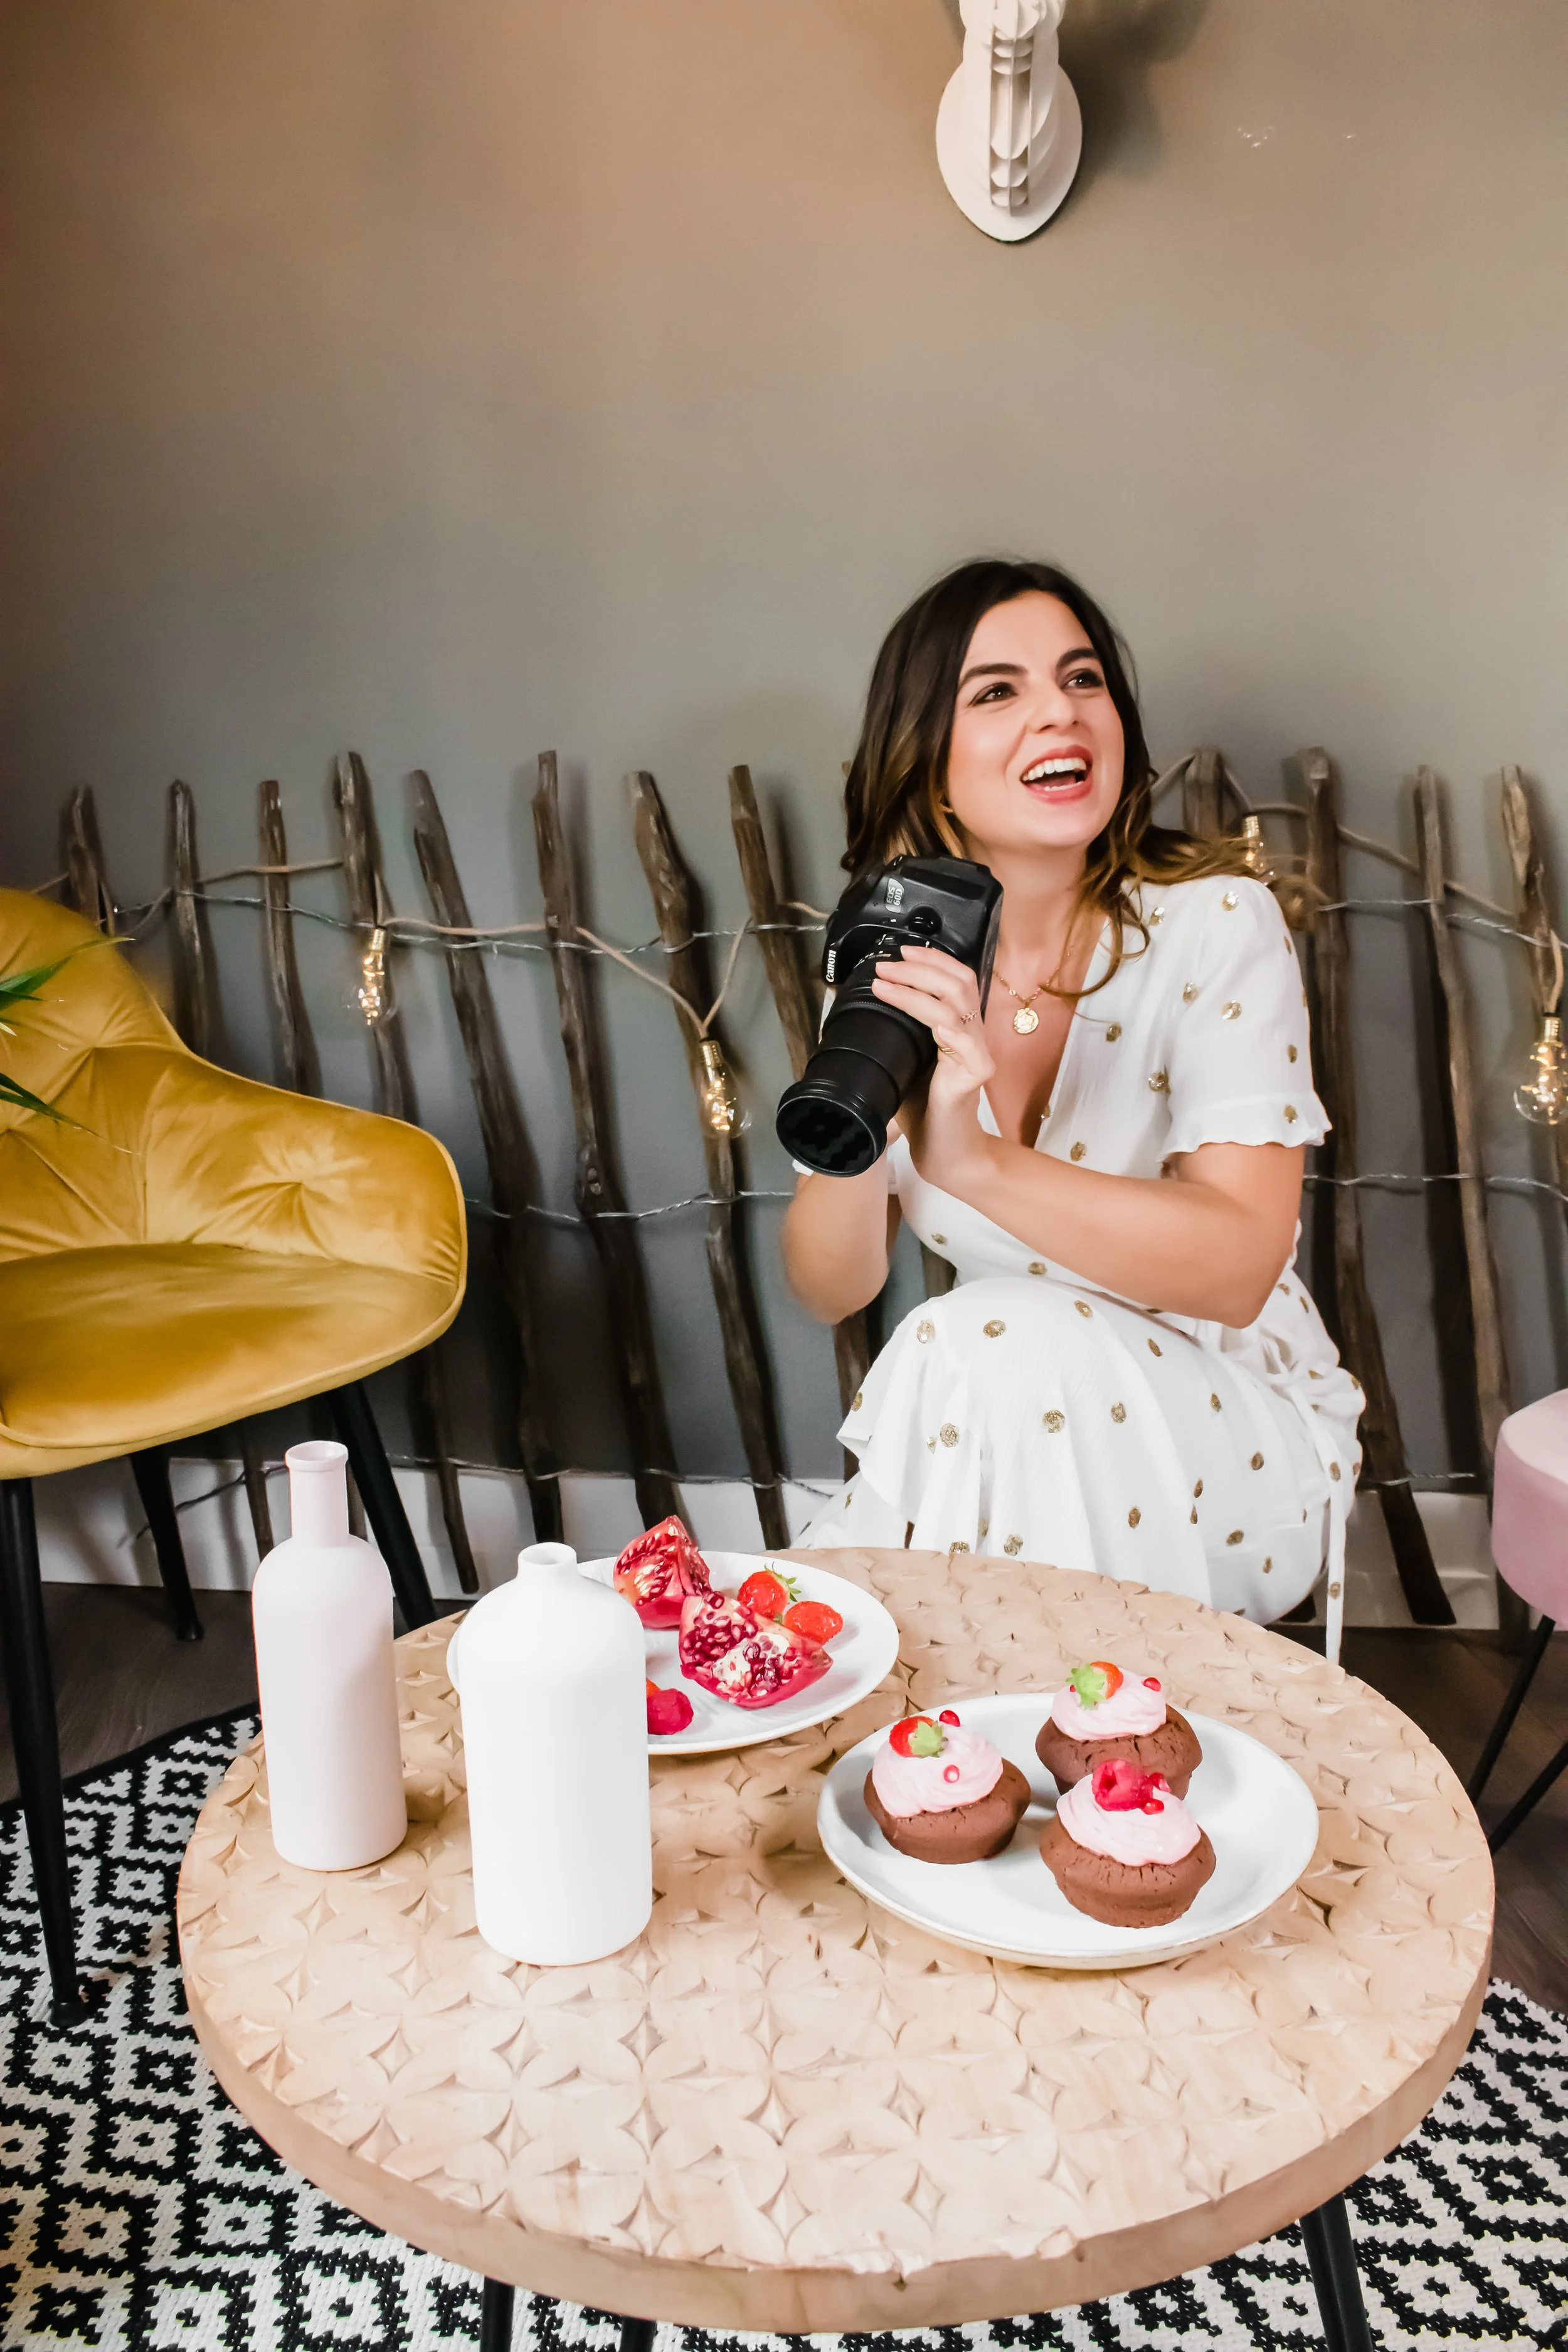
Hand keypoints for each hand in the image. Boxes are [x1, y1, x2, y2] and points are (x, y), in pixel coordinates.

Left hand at [869, 945, 996, 1189]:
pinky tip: (920, 1014)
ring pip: (956, 1004)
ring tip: (885, 981)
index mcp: (960, 1029)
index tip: (900, 951)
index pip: (957, 980)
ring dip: (917, 987)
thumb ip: (899, 1036)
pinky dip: (939, 1021)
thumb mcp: (906, 1063)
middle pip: (959, 982)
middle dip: (921, 966)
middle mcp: (973, 1036)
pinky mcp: (976, 1073)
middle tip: (887, 964)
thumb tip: (866, 1010)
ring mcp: (977, 1053)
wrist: (944, 1152)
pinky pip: (962, 1040)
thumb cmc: (924, 1112)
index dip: (932, 960)